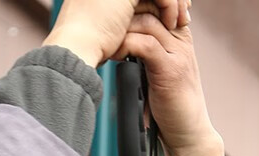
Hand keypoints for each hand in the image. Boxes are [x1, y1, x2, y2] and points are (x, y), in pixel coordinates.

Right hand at [42, 0, 190, 69]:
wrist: (75, 49)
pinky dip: (171, 5)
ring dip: (174, 2)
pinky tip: (172, 21)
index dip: (157, 1)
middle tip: (183, 16)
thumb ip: (120, 15)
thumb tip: (132, 23)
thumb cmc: (84, 47)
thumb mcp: (107, 25)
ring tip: (179, 21)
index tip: (170, 14)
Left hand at [112, 12, 225, 155]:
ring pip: (147, 22)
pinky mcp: (171, 69)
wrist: (188, 133)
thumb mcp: (157, 74)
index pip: (156, 7)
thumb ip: (145, 55)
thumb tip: (117, 45)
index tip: (109, 21)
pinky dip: (127, 46)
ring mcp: (178, 53)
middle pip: (150, 9)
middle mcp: (181, 40)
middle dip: (124, 15)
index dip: (133, 8)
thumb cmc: (169, 108)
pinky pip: (147, 45)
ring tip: (105, 42)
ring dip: (121, 30)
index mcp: (178, 38)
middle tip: (102, 27)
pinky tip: (114, 55)